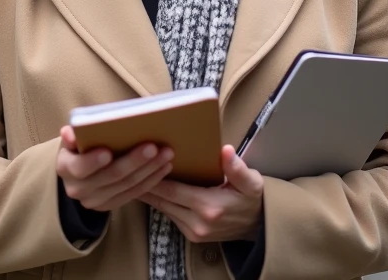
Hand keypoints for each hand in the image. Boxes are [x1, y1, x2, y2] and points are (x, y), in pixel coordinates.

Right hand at [55, 126, 173, 211]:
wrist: (77, 174)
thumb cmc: (78, 147)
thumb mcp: (71, 138)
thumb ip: (72, 135)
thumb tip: (69, 132)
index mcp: (65, 169)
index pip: (79, 167)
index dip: (93, 161)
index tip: (108, 151)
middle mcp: (78, 189)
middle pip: (110, 176)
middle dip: (134, 161)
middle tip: (153, 147)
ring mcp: (95, 201)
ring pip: (127, 185)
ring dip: (149, 169)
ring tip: (166, 154)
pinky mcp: (111, 205)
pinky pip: (135, 193)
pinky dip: (152, 180)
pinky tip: (164, 167)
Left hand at [138, 144, 263, 241]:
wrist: (259, 226)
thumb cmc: (252, 199)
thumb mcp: (251, 182)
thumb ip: (237, 167)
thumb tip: (226, 151)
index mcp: (210, 207)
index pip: (173, 191)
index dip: (155, 177)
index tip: (141, 162)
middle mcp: (199, 223)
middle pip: (162, 201)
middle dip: (145, 183)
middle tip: (128, 165)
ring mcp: (194, 232)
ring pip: (163, 209)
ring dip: (149, 193)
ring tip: (134, 174)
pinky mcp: (192, 236)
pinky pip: (170, 215)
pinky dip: (160, 202)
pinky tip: (150, 187)